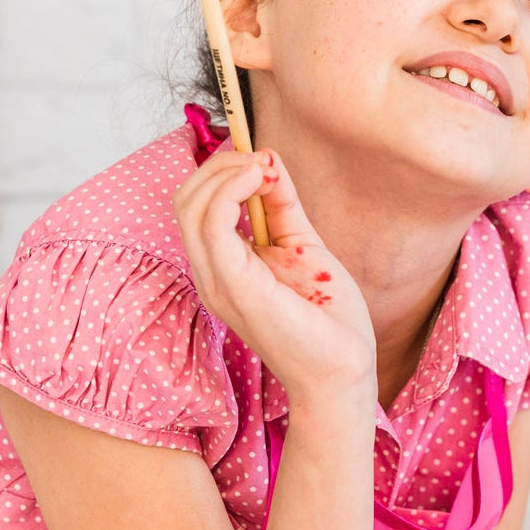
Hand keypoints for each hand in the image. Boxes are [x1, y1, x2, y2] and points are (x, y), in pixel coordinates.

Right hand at [174, 147, 375, 406]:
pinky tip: (261, 180)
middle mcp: (212, 275)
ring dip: (227, 172)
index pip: (196, 206)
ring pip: (190, 206)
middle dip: (220, 165)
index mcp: (223, 268)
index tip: (264, 160)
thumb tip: (268, 160)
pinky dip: (232, 190)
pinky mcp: (236, 286)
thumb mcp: (302, 246)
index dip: (223, 171)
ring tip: (264, 168)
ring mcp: (219, 282)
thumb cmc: (327, 321)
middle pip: (185, 200)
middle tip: (261, 159)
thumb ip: (283, 205)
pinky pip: (212, 225)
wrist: (343, 371)